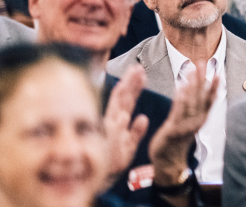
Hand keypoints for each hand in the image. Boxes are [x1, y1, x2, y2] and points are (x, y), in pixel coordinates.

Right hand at [104, 65, 149, 183]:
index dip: (134, 86)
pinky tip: (124, 115)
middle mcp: (114, 123)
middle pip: (123, 99)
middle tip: (138, 67)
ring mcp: (111, 131)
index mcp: (119, 122)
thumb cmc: (115, 162)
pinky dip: (120, 126)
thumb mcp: (129, 146)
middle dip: (130, 82)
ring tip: (134, 77)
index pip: (127, 100)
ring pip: (119, 108)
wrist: (102, 178)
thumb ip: (136, 132)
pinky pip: (116, 133)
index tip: (141, 72)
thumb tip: (142, 118)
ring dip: (127, 92)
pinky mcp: (110, 144)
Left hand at [149, 62, 219, 186]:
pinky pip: (177, 112)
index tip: (218, 71)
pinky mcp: (173, 129)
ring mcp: (185, 125)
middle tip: (203, 62)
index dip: (214, 85)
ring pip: (191, 102)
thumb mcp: (190, 123)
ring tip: (193, 70)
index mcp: (201, 118)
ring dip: (192, 85)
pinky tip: (180, 88)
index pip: (210, 99)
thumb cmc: (178, 141)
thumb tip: (205, 93)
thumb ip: (196, 108)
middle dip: (202, 79)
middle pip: (201, 97)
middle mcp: (196, 121)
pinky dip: (180, 100)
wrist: (169, 163)